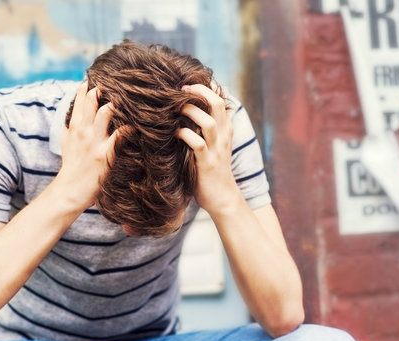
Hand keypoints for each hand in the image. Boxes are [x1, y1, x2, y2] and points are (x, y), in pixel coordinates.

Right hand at [56, 81, 119, 208]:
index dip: (89, 86)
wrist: (68, 192)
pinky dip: (130, 127)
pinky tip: (138, 125)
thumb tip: (71, 117)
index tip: (98, 76)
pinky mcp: (104, 154)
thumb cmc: (70, 168)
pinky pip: (120, 134)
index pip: (80, 99)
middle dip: (105, 89)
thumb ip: (69, 128)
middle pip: (93, 99)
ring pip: (106, 111)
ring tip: (131, 99)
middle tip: (120, 82)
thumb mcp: (65, 144)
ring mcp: (94, 141)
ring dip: (118, 104)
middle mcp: (83, 130)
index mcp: (74, 127)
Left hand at [177, 84, 240, 215]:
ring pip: (208, 121)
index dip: (206, 88)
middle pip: (217, 103)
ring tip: (175, 107)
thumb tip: (183, 115)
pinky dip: (184, 135)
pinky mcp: (207, 163)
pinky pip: (197, 144)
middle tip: (180, 88)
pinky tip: (174, 133)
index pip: (220, 100)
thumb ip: (203, 131)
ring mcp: (216, 149)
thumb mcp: (211, 147)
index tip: (188, 83)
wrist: (223, 199)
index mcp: (224, 130)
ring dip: (190, 111)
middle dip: (198, 91)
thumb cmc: (211, 172)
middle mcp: (223, 136)